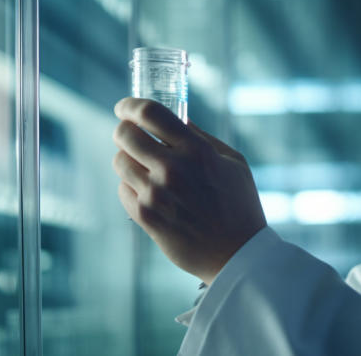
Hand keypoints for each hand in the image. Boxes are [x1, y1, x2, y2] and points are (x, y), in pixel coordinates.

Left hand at [112, 97, 266, 283]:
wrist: (237, 254)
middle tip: (131, 135)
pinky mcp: (145, 217)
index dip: (130, 105)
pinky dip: (131, 186)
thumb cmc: (240, 205)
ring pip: (119, 162)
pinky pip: (123, 189)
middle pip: (125, 135)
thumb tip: (179, 119)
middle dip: (124, 130)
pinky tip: (149, 191)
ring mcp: (156, 194)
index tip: (125, 107)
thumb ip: (203, 138)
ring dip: (128, 159)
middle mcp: (172, 170)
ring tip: (144, 167)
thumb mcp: (234, 162)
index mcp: (197, 151)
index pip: (150, 113)